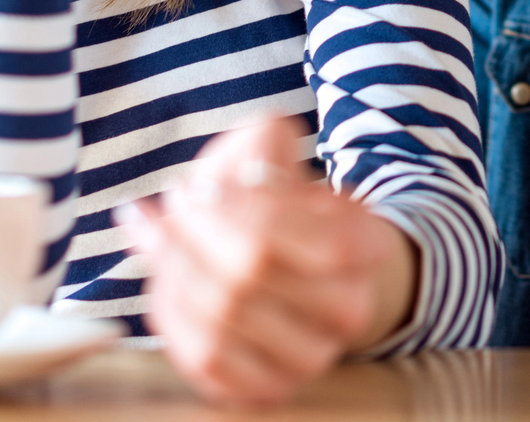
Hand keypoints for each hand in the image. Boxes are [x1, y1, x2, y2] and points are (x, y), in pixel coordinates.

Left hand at [121, 117, 419, 405]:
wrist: (291, 264)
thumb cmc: (275, 200)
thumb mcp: (277, 150)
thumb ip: (263, 141)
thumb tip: (231, 179)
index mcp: (369, 246)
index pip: (315, 235)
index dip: (247, 207)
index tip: (207, 184)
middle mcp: (350, 311)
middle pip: (250, 272)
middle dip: (194, 231)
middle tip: (176, 202)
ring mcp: (311, 357)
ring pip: (220, 321)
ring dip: (172, 270)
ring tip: (161, 236)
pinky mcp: (269, 388)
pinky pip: (205, 361)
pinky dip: (170, 316)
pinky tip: (165, 280)